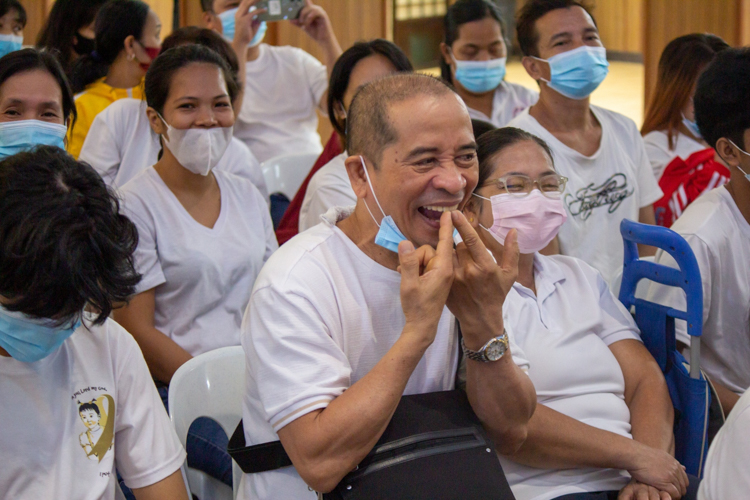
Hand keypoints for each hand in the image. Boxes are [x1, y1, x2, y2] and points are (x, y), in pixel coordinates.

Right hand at [233, 0, 265, 47]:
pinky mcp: (244, 20)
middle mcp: (239, 13)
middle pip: (245, 2)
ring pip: (248, 4)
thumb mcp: (253, 24)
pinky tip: (265, 10)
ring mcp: (240, 16)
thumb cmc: (247, 34)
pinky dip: (259, 10)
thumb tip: (264, 12)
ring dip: (256, 0)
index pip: (244, 3)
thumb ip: (257, 17)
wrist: (241, 42)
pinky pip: (253, 13)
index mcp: (239, 13)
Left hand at [291, 0, 334, 43]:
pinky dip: (309, 18)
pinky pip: (314, 12)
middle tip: (299, 21)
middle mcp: (316, 9)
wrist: (323, 40)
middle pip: (306, 5)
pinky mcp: (323, 15)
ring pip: (309, 8)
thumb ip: (298, 23)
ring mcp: (320, 11)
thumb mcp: (304, 27)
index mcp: (311, 10)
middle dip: (300, 13)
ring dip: (304, 16)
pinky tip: (307, 24)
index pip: (305, 2)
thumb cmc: (315, 33)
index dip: (301, 1)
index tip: (293, 3)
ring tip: (303, 24)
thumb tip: (290, 20)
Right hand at [397, 212, 454, 341]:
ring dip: (414, 265)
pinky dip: (416, 270)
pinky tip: (409, 280)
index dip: (445, 227)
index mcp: (443, 269)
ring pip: (424, 258)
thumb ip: (407, 262)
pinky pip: (425, 266)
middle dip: (416, 258)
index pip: (445, 242)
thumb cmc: (417, 307)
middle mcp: (445, 269)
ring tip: (410, 281)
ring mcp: (441, 274)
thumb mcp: (408, 284)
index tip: (448, 213)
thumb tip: (405, 242)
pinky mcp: (437, 279)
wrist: (423, 327)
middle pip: (428, 251)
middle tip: (410, 275)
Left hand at [446, 211, 517, 345]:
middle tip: (470, 257)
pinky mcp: (445, 284)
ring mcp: (454, 279)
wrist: (480, 318)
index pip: (471, 241)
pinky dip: (443, 264)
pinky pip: (440, 266)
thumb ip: (512, 252)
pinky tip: (450, 269)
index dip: (462, 225)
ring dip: (454, 255)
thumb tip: (513, 231)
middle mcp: (468, 271)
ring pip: (449, 255)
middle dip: (463, 245)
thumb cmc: (497, 294)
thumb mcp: (509, 275)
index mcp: (485, 267)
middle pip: (459, 246)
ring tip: (462, 265)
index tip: (454, 213)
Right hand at [626, 443, 687, 498]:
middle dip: (678, 491)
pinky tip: (663, 495)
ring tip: (665, 495)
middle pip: (683, 486)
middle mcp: (675, 469)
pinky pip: (674, 494)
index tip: (672, 488)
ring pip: (680, 491)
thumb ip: (672, 463)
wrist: (635, 455)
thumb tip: (684, 467)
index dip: (679, 485)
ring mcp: (671, 476)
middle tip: (669, 493)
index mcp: (674, 463)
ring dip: (674, 495)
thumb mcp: (661, 456)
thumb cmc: (642, 456)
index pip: (684, 479)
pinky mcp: (665, 482)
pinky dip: (671, 497)